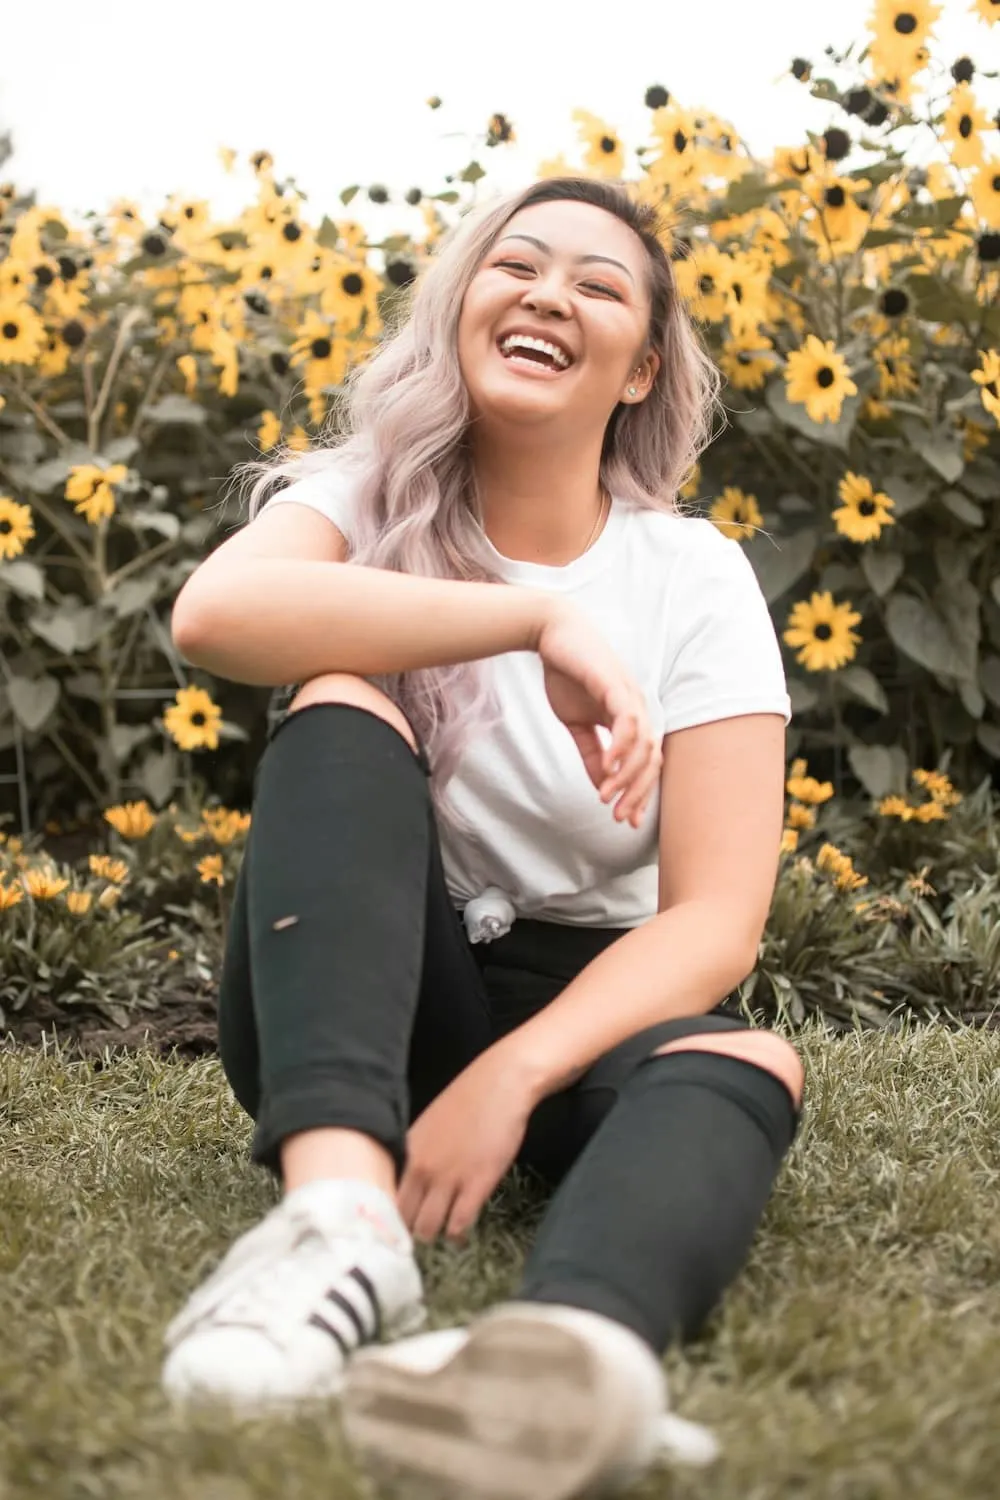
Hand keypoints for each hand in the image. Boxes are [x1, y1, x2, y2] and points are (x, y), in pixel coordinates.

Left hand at [397, 1047, 534, 1243]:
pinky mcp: (477, 1184)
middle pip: (403, 1218)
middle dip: (410, 1231)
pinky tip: (460, 1233)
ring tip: (440, 1234)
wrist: (501, 1085)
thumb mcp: (428, 1125)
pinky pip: (459, 1224)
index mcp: (407, 1151)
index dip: (391, 1215)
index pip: (386, 1197)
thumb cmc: (468, 1099)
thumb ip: (416, 1153)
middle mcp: (422, 1168)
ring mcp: (448, 1178)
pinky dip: (457, 1234)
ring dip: (434, 1235)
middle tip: (419, 1235)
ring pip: (428, 1228)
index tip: (396, 1224)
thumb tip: (410, 1181)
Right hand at [536, 601, 662, 828]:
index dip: (639, 793)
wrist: (553, 636)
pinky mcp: (615, 684)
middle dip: (638, 793)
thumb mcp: (577, 722)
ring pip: (643, 745)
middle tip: (620, 816)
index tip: (624, 819)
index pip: (646, 764)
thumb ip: (590, 751)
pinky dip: (621, 747)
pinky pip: (627, 721)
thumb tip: (600, 784)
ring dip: (628, 775)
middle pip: (652, 760)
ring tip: (608, 795)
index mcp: (630, 719)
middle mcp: (637, 710)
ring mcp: (629, 697)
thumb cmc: (568, 675)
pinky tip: (609, 767)